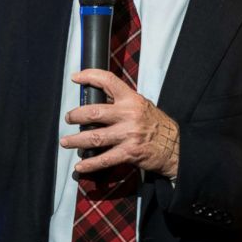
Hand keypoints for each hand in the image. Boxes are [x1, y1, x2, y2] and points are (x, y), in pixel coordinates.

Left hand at [61, 69, 179, 177]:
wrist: (175, 146)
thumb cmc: (156, 124)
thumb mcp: (141, 105)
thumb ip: (121, 101)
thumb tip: (96, 99)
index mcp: (131, 99)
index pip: (108, 80)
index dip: (89, 76)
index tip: (76, 78)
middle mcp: (129, 115)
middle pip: (94, 113)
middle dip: (75, 116)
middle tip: (68, 118)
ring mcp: (128, 135)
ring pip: (94, 137)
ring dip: (76, 140)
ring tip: (66, 141)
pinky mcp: (129, 153)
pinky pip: (105, 159)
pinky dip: (90, 164)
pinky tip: (81, 165)